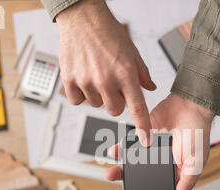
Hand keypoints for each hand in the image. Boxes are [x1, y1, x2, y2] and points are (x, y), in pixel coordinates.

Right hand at [56, 0, 155, 144]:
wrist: (82, 18)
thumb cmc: (108, 33)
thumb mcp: (133, 52)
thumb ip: (142, 74)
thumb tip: (150, 89)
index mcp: (126, 73)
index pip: (137, 108)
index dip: (142, 127)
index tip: (145, 141)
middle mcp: (106, 80)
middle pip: (115, 111)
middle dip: (116, 102)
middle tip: (113, 86)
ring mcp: (86, 80)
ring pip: (96, 105)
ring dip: (98, 96)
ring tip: (96, 76)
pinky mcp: (69, 79)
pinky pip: (77, 101)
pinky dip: (81, 94)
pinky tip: (83, 80)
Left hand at [106, 93, 213, 189]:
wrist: (190, 105)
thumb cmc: (198, 133)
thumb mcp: (196, 162)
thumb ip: (187, 182)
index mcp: (173, 173)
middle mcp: (159, 165)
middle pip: (140, 182)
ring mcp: (148, 152)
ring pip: (130, 166)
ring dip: (119, 172)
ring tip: (111, 175)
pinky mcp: (141, 137)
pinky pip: (127, 146)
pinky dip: (118, 150)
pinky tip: (113, 154)